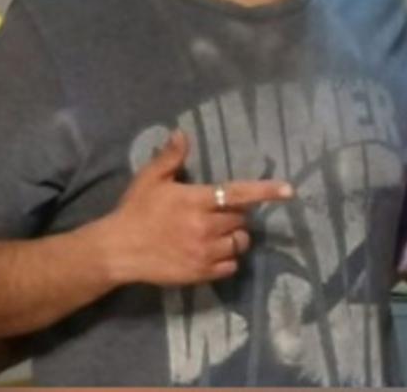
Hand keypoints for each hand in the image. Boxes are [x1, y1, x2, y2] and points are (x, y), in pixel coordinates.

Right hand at [102, 129, 293, 286]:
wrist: (117, 251)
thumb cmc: (135, 211)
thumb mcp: (150, 179)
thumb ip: (170, 158)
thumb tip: (182, 133)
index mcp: (197, 200)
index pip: (239, 194)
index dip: (266, 191)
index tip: (289, 190)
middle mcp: (206, 226)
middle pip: (241, 220)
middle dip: (237, 215)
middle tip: (219, 212)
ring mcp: (205, 252)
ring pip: (239, 243)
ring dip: (235, 236)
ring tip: (219, 233)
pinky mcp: (201, 273)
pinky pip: (230, 266)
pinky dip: (228, 258)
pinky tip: (213, 252)